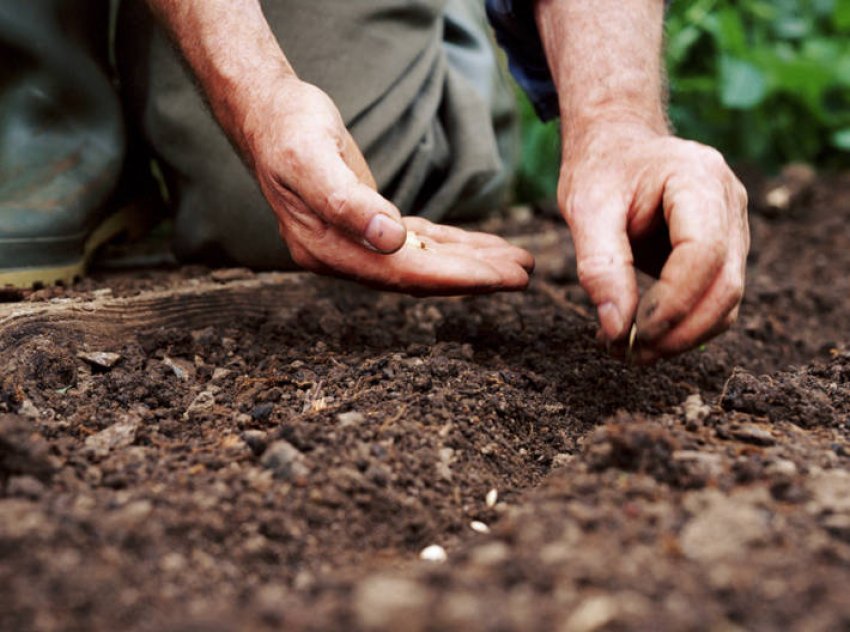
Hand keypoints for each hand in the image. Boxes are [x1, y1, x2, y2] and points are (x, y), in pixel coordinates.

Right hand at [242, 77, 533, 294]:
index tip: (499, 279)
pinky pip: (418, 242)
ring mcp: (356, 244)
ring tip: (516, 262)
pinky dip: (451, 245)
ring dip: (470, 262)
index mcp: (330, 250)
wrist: (268, 116)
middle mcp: (344, 256)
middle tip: (524, 275)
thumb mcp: (312, 160)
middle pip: (420, 275)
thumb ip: (348, 203)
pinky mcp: (369, 226)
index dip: (455, 277)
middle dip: (474, 276)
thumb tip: (391, 239)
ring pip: (425, 261)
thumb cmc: (289, 132)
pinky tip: (480, 247)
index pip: (404, 273)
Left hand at [559, 121, 749, 362]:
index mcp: (700, 179)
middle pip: (726, 286)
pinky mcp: (725, 251)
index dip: (671, 302)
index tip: (628, 333)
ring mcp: (735, 228)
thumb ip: (600, 266)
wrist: (618, 146)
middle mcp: (730, 203)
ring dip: (682, 337)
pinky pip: (715, 300)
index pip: (704, 253)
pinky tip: (642, 334)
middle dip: (678, 331)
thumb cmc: (601, 169)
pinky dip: (683, 326)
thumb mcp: (585, 208)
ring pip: (727, 301)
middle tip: (627, 355)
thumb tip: (616, 328)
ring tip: (629, 351)